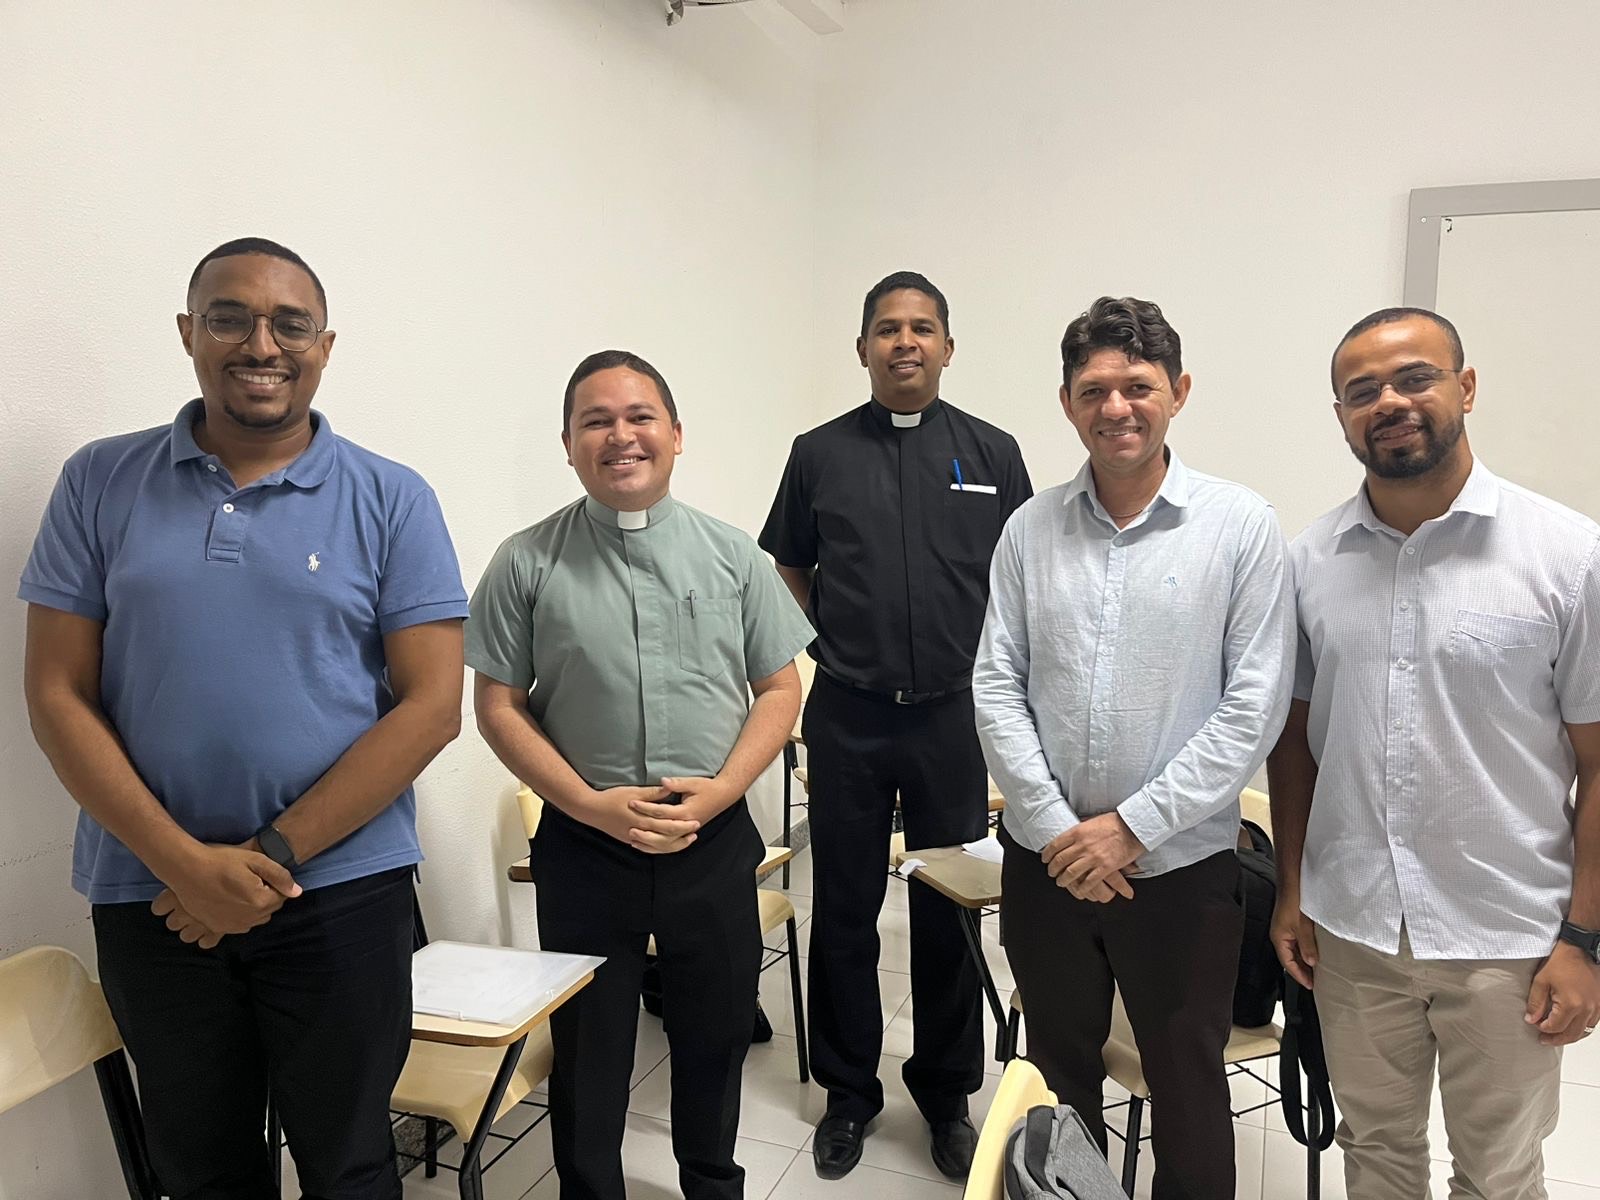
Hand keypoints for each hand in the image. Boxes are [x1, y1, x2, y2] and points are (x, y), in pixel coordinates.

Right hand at [155, 843, 300, 940]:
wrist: (187, 870)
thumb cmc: (222, 861)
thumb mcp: (256, 861)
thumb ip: (280, 876)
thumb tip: (297, 892)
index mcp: (260, 902)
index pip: (281, 897)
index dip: (272, 884)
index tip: (258, 875)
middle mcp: (248, 919)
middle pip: (268, 910)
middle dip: (264, 897)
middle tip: (248, 881)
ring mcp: (231, 926)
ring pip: (254, 919)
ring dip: (252, 908)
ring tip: (237, 890)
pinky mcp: (216, 928)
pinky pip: (237, 925)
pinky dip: (238, 916)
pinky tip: (228, 902)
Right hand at [584, 785, 699, 852]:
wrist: (591, 810)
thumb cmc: (612, 798)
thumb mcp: (633, 792)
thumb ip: (653, 793)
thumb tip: (669, 788)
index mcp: (642, 820)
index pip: (668, 826)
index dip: (683, 825)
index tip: (696, 822)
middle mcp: (640, 832)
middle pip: (666, 839)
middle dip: (682, 836)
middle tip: (695, 832)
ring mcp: (634, 838)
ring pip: (658, 847)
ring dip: (673, 844)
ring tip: (686, 840)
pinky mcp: (629, 840)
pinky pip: (648, 847)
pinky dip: (660, 848)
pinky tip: (667, 845)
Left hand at [628, 776, 737, 853]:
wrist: (723, 796)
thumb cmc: (708, 787)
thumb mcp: (692, 783)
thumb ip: (676, 784)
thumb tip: (663, 782)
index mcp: (686, 812)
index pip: (661, 812)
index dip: (645, 807)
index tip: (632, 803)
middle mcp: (686, 824)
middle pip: (662, 831)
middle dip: (644, 830)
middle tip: (628, 828)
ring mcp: (687, 831)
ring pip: (666, 843)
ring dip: (649, 843)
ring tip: (633, 840)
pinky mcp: (686, 833)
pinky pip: (670, 845)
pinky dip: (657, 847)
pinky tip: (646, 846)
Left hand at [1042, 814, 1143, 900]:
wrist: (1132, 828)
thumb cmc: (1113, 822)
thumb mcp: (1090, 821)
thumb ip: (1078, 830)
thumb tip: (1069, 835)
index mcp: (1077, 832)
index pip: (1054, 845)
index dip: (1047, 855)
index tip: (1045, 860)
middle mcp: (1082, 845)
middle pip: (1060, 861)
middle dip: (1052, 870)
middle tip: (1051, 873)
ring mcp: (1093, 857)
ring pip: (1071, 873)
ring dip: (1063, 880)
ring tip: (1061, 883)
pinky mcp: (1105, 867)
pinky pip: (1089, 882)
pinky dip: (1082, 888)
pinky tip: (1080, 891)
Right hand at [1270, 893, 1318, 988]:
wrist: (1292, 883)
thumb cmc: (1293, 901)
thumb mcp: (1302, 927)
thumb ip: (1307, 946)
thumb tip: (1311, 962)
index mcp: (1279, 938)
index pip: (1287, 963)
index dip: (1299, 975)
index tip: (1310, 985)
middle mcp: (1280, 935)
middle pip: (1290, 958)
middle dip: (1301, 970)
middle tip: (1315, 980)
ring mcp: (1285, 929)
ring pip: (1294, 951)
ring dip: (1304, 960)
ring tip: (1316, 969)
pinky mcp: (1291, 923)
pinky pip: (1297, 942)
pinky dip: (1305, 950)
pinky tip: (1314, 951)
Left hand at [1525, 942, 1599, 1045]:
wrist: (1580, 949)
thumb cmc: (1560, 962)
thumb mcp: (1541, 981)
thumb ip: (1535, 1003)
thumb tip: (1531, 1020)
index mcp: (1572, 1005)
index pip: (1556, 1027)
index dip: (1544, 1029)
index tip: (1535, 1025)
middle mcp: (1588, 1009)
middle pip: (1572, 1034)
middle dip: (1556, 1039)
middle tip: (1544, 1040)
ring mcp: (1597, 1007)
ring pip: (1585, 1031)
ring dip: (1570, 1036)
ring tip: (1557, 1036)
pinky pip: (1593, 1023)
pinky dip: (1582, 1028)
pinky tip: (1572, 1026)